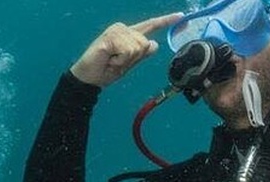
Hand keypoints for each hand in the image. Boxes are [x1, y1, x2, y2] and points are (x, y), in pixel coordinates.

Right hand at [69, 12, 183, 87]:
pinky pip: (128, 51)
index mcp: (130, 34)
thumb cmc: (106, 70)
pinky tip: (109, 59)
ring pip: (138, 47)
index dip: (166, 21)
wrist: (89, 77)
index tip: (180, 16)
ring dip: (126, 60)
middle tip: (118, 62)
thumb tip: (155, 43)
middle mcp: (124, 28)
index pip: (151, 25)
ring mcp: (116, 31)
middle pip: (145, 43)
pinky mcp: (110, 36)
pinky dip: (120, 60)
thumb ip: (142, 54)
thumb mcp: (129, 63)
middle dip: (134, 58)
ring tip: (112, 60)